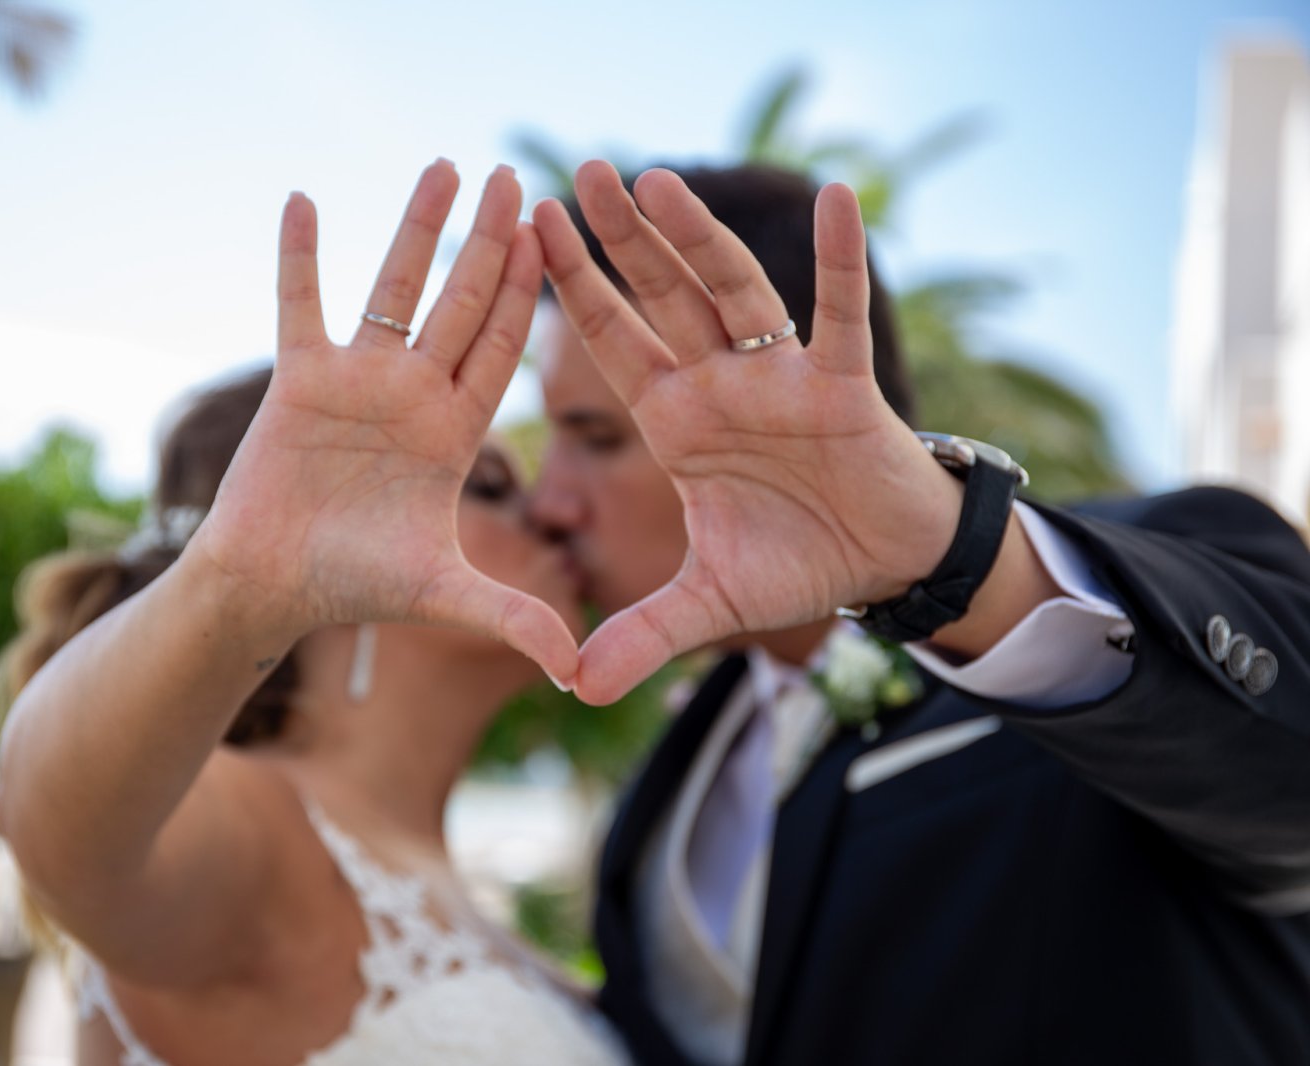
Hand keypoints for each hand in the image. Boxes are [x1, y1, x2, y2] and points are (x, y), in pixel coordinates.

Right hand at [192, 160, 578, 683]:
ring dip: (415, 230)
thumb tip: (583, 676)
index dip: (530, 296)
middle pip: (461, 303)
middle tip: (516, 176)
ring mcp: (358, 379)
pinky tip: (306, 199)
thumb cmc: (356, 585)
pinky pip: (300, 304)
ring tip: (443, 166)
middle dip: (488, 242)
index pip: (503, 350)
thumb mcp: (445, 595)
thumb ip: (514, 617)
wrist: (273, 587)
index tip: (559, 238)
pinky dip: (300, 257)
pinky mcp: (299, 378)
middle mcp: (415, 393)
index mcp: (457, 430)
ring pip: (393, 289)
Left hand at [535, 161, 964, 703]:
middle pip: (660, 296)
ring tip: (655, 180)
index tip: (529, 232)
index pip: (612, 342)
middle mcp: (718, 384)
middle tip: (577, 171)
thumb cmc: (795, 561)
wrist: (882, 564)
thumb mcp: (708, 604)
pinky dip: (838, 262)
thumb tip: (574, 688)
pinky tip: (835, 199)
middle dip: (619, 239)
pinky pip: (840, 314)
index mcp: (676, 419)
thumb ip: (641, 634)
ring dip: (697, 238)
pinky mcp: (842, 385)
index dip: (574, 291)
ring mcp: (778, 376)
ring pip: (731, 292)